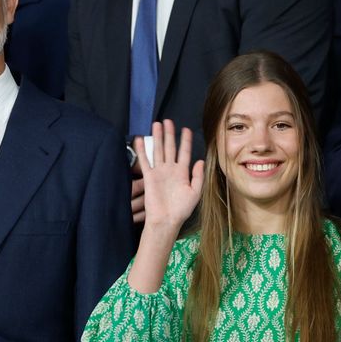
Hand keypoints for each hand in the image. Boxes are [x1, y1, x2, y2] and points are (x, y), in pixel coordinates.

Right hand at [126, 120, 203, 293]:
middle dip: (169, 134)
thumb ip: (198, 176)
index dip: (185, 141)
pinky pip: (145, 161)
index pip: (184, 152)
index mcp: (182, 173)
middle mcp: (170, 170)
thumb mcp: (195, 192)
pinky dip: (142, 150)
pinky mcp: (149, 177)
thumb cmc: (181, 210)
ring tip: (157, 124)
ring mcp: (159, 172)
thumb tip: (200, 160)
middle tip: (168, 121)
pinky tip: (140, 139)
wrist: (166, 220)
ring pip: (158, 150)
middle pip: (170, 147)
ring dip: (157, 138)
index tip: (186, 130)